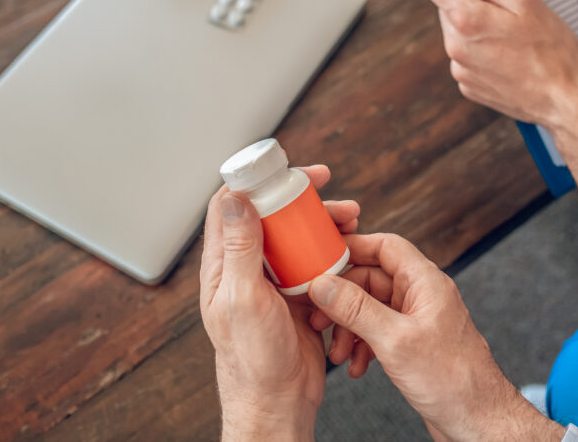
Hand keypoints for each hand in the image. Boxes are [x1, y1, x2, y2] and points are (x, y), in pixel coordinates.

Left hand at [199, 165, 359, 441]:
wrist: (279, 402)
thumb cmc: (252, 360)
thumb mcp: (243, 299)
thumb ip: (239, 249)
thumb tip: (234, 199)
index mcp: (224, 266)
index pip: (234, 206)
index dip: (261, 182)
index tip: (293, 174)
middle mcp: (247, 269)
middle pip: (274, 217)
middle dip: (306, 202)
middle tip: (335, 198)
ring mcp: (274, 282)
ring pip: (299, 239)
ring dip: (325, 226)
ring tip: (353, 222)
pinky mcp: (298, 296)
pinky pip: (317, 263)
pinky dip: (335, 252)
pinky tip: (351, 253)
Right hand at [307, 234, 563, 441]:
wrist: (476, 418)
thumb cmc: (452, 379)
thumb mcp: (395, 341)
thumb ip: (356, 309)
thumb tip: (323, 284)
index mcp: (426, 282)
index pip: (386, 246)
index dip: (353, 248)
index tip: (322, 260)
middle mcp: (423, 295)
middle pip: (372, 279)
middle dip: (343, 299)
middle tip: (319, 318)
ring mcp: (418, 320)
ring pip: (372, 308)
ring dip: (350, 327)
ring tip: (339, 353)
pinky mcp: (414, 343)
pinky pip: (380, 332)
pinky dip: (363, 345)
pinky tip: (357, 366)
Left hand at [419, 0, 577, 132]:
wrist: (563, 99)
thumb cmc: (552, 48)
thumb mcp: (524, 2)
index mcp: (467, 19)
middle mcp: (456, 46)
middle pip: (446, 9)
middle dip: (468, 3)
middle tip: (504, 11)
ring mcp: (460, 70)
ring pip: (457, 34)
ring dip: (475, 29)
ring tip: (511, 38)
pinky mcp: (468, 86)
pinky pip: (466, 59)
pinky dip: (481, 53)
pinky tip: (508, 58)